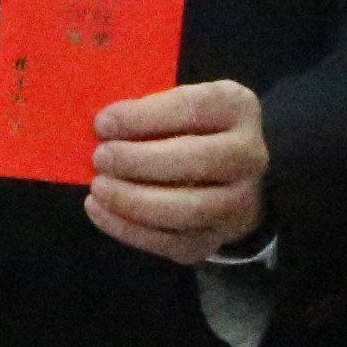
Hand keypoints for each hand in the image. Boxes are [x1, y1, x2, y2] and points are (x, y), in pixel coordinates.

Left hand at [87, 78, 264, 263]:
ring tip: (97, 187)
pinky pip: (171, 242)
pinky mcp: (215, 239)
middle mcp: (249, 156)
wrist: (231, 179)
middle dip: (138, 161)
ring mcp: (238, 203)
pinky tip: (100, 211)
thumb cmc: (191, 130)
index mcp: (237, 108)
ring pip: (185, 209)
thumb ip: (147, 109)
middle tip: (100, 158)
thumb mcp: (178, 104)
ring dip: (132, 200)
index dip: (143, 117)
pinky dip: (128, 229)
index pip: (193, 108)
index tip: (103, 124)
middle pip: (195, 160)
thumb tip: (104, 128)